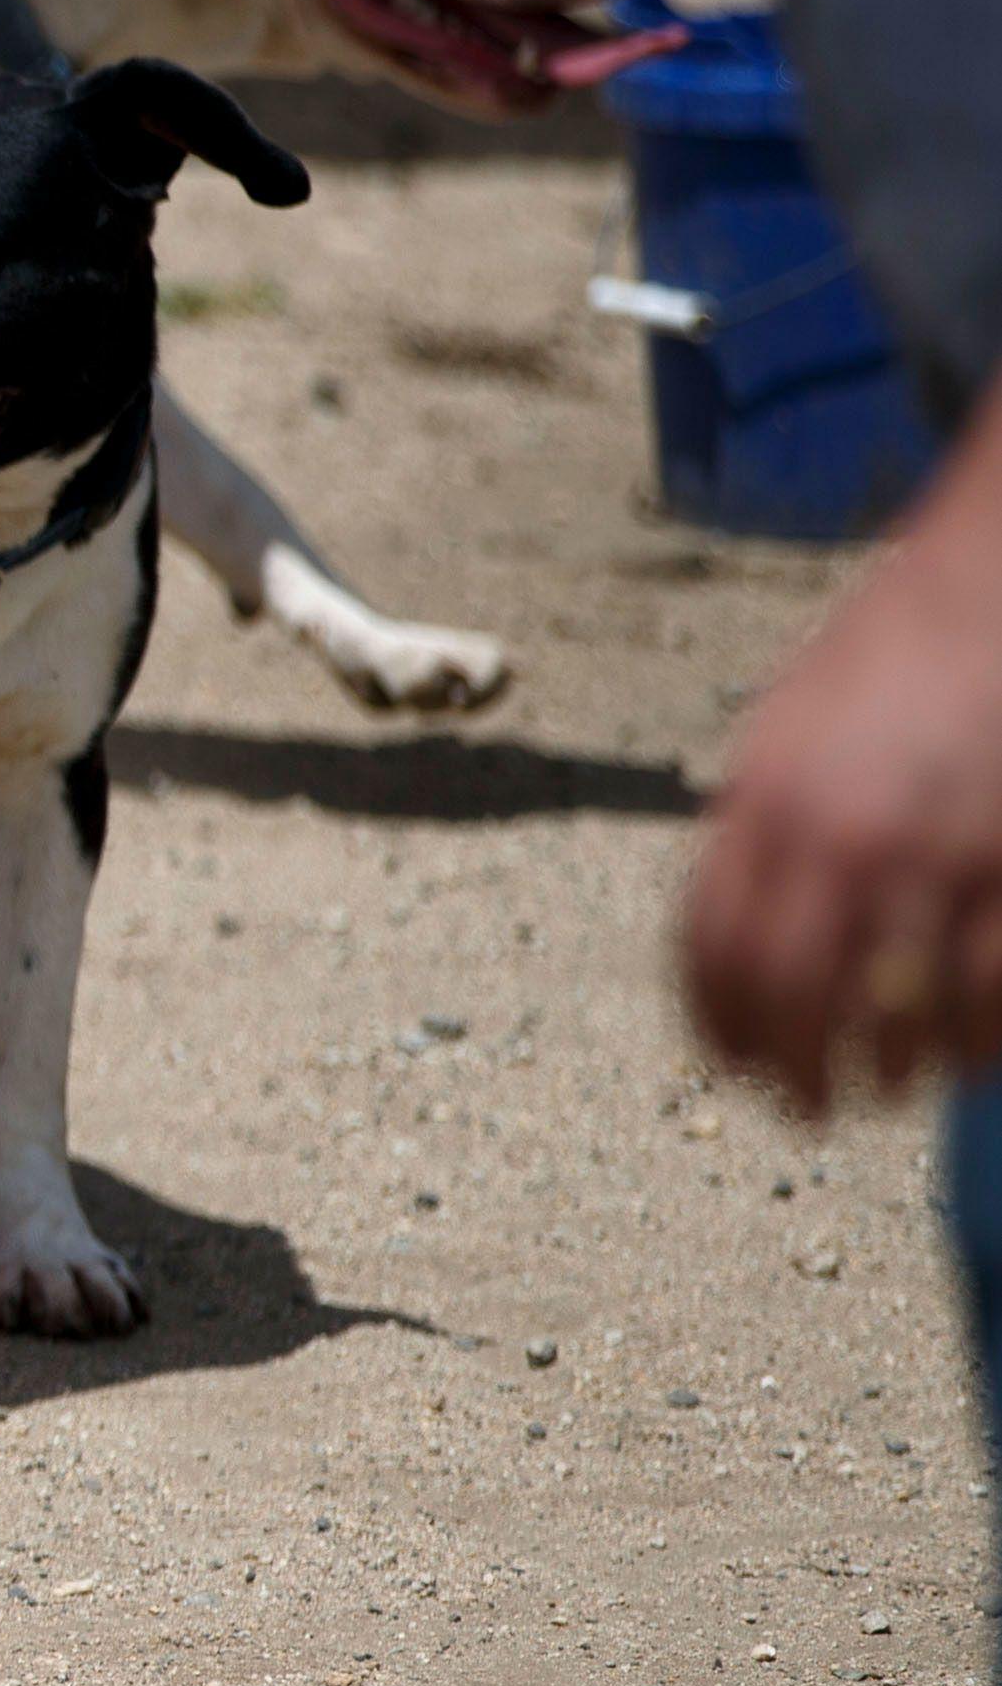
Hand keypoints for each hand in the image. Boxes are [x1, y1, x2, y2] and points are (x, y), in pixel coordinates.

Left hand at [683, 398, 1001, 1116]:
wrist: (996, 576)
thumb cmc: (890, 653)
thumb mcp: (784, 729)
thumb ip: (754, 828)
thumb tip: (731, 937)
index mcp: (762, 803)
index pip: (711, 954)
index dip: (718, 1029)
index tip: (734, 1067)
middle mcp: (841, 837)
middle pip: (795, 1002)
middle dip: (797, 1075)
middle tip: (811, 1108)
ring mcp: (941, 855)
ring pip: (907, 1015)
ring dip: (898, 1072)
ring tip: (897, 1084)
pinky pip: (995, 993)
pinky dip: (983, 1039)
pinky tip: (972, 1049)